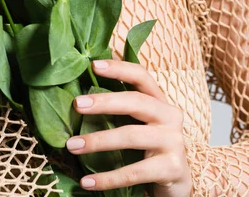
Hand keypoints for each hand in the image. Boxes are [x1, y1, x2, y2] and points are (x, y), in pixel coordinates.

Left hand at [65, 59, 192, 196]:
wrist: (177, 183)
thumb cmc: (150, 148)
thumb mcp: (140, 124)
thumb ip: (121, 109)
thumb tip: (81, 95)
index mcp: (160, 101)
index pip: (141, 76)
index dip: (119, 68)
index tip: (93, 65)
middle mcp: (170, 116)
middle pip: (136, 102)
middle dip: (104, 102)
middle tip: (77, 104)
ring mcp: (174, 142)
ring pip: (131, 136)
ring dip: (98, 141)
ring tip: (72, 145)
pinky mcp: (172, 168)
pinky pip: (134, 172)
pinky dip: (107, 178)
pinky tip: (86, 182)